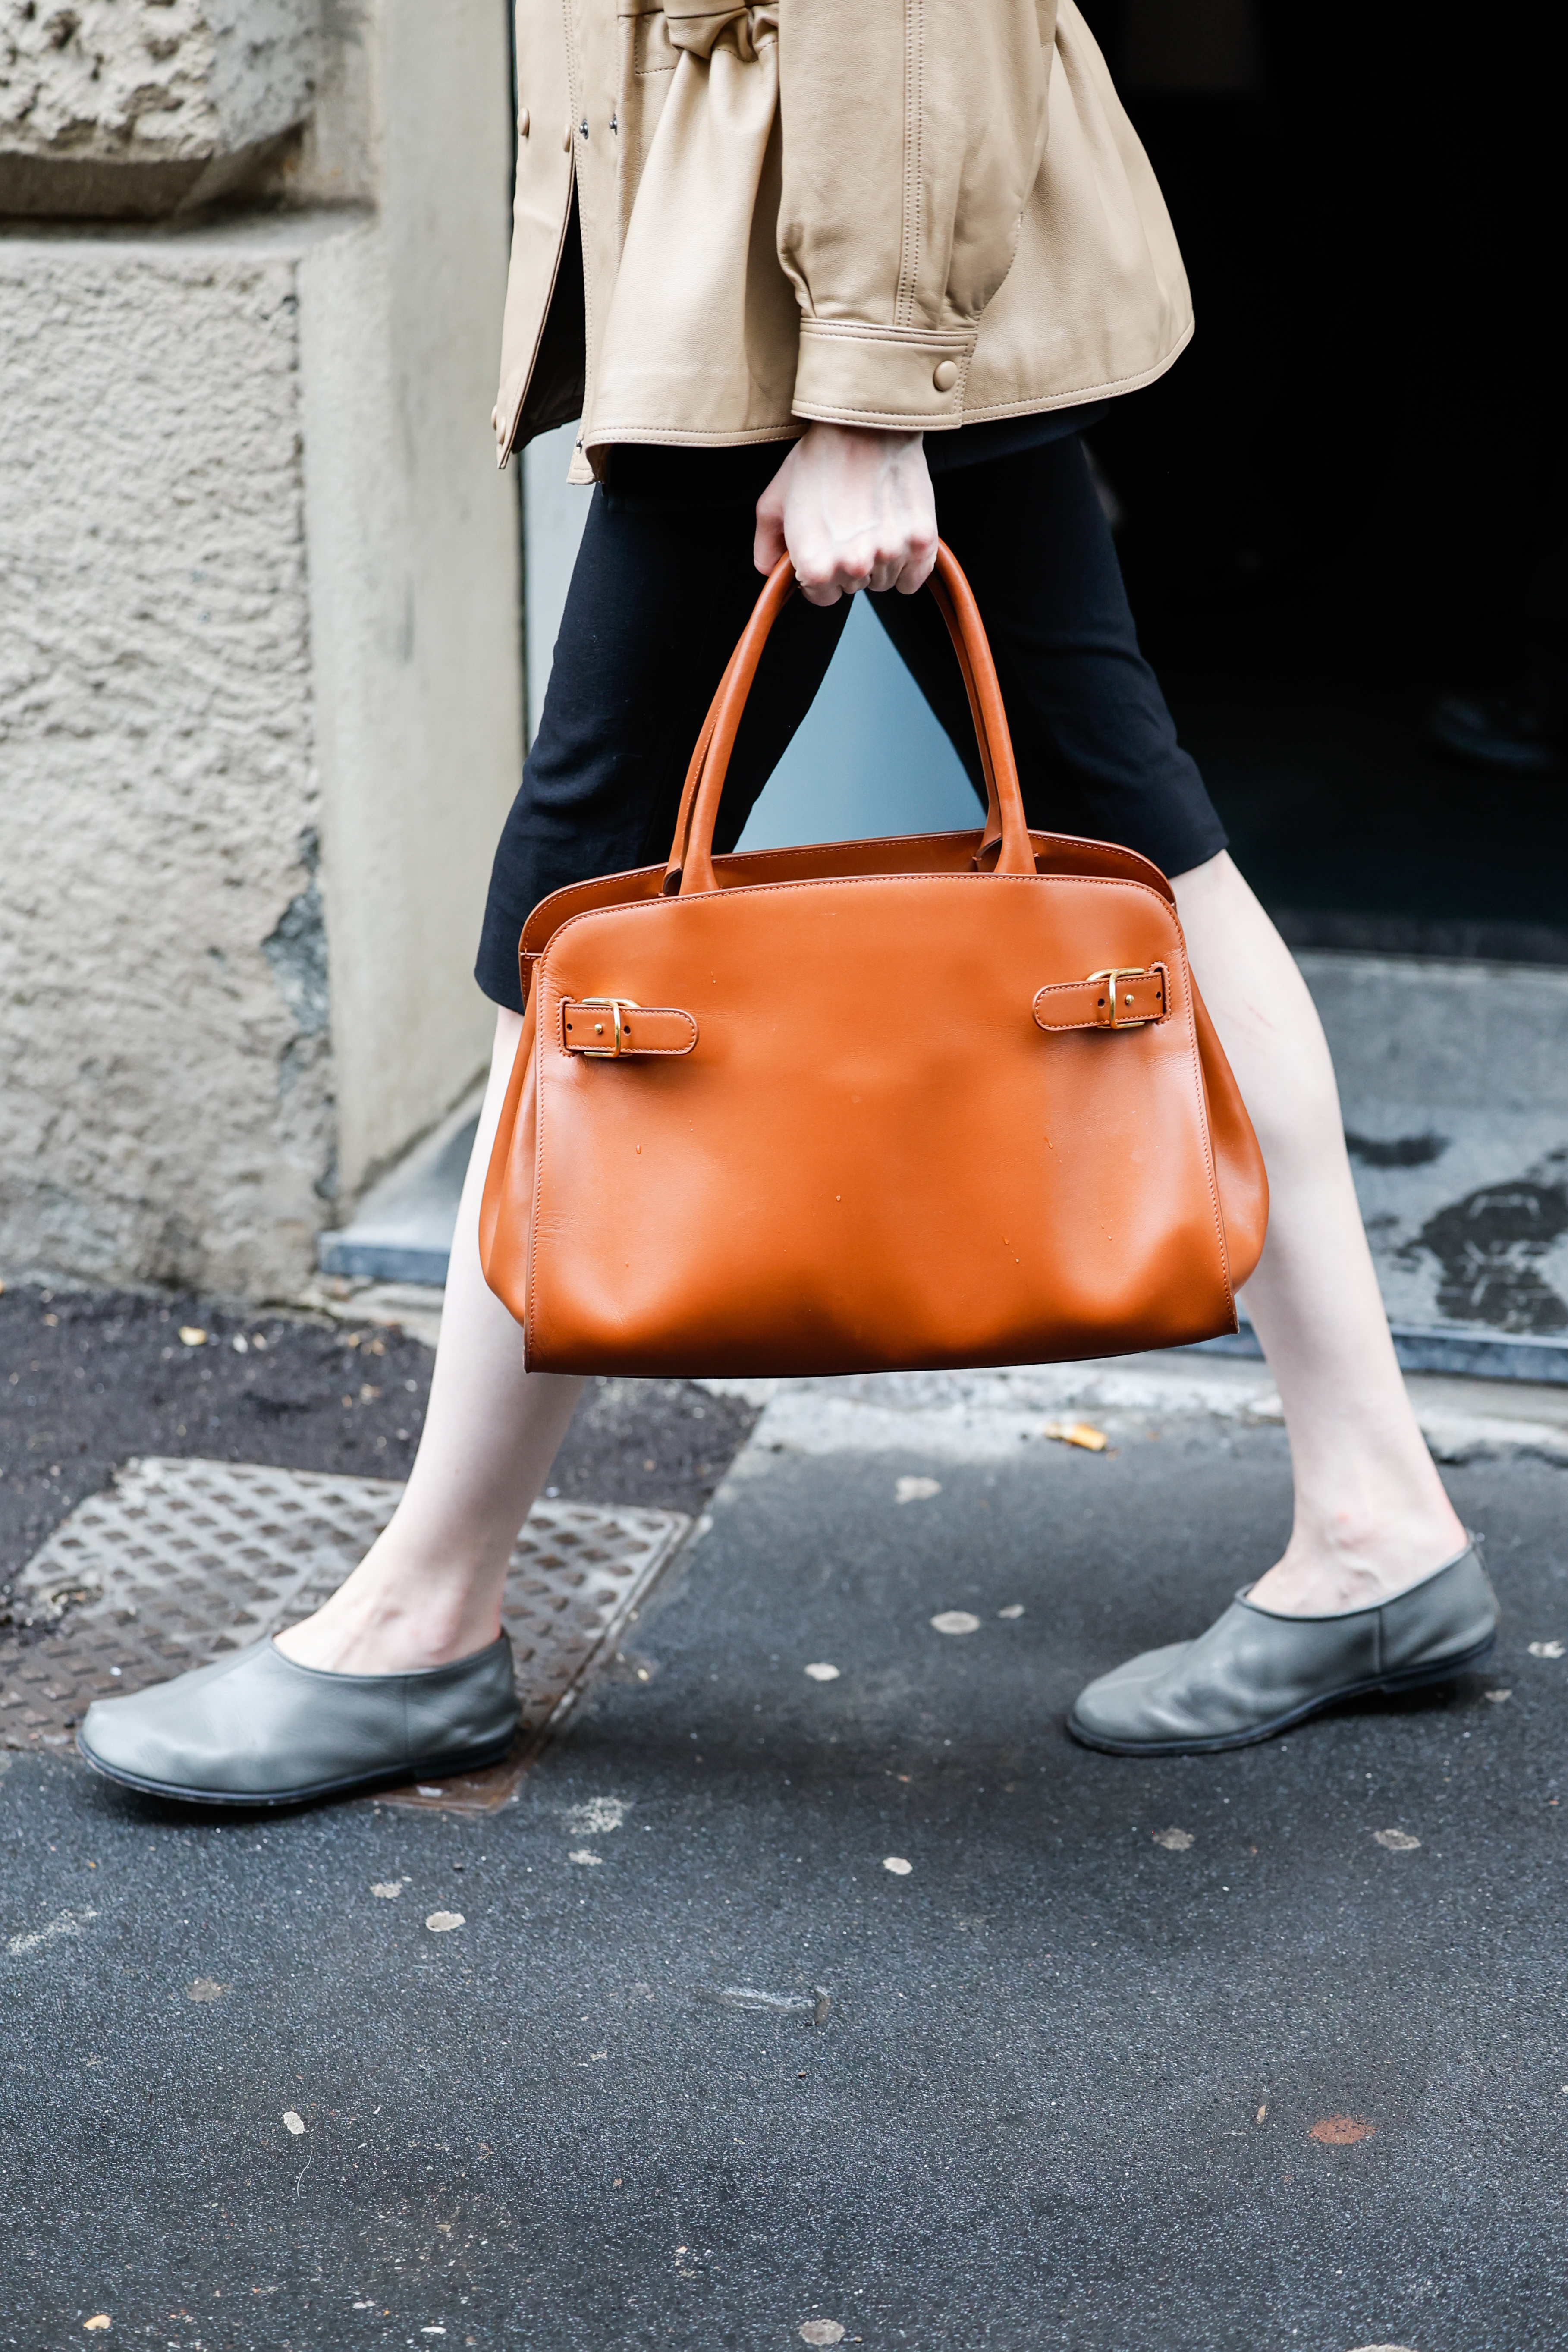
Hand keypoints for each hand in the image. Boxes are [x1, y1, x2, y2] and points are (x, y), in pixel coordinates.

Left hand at [754, 422, 937, 605]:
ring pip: (885, 581)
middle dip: (849, 564)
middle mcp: (853, 567)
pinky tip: (896, 536)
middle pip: (854, 587)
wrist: (864, 425)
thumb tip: (769, 572)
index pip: (822, 597)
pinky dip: (909, 564)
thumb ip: (766, 547)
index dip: (821, 574)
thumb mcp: (774, 502)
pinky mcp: (921, 541)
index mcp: (815, 566)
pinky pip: (915, 577)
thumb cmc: (818, 459)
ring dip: (879, 561)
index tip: (826, 550)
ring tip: (872, 520)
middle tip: (849, 525)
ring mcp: (889, 555)